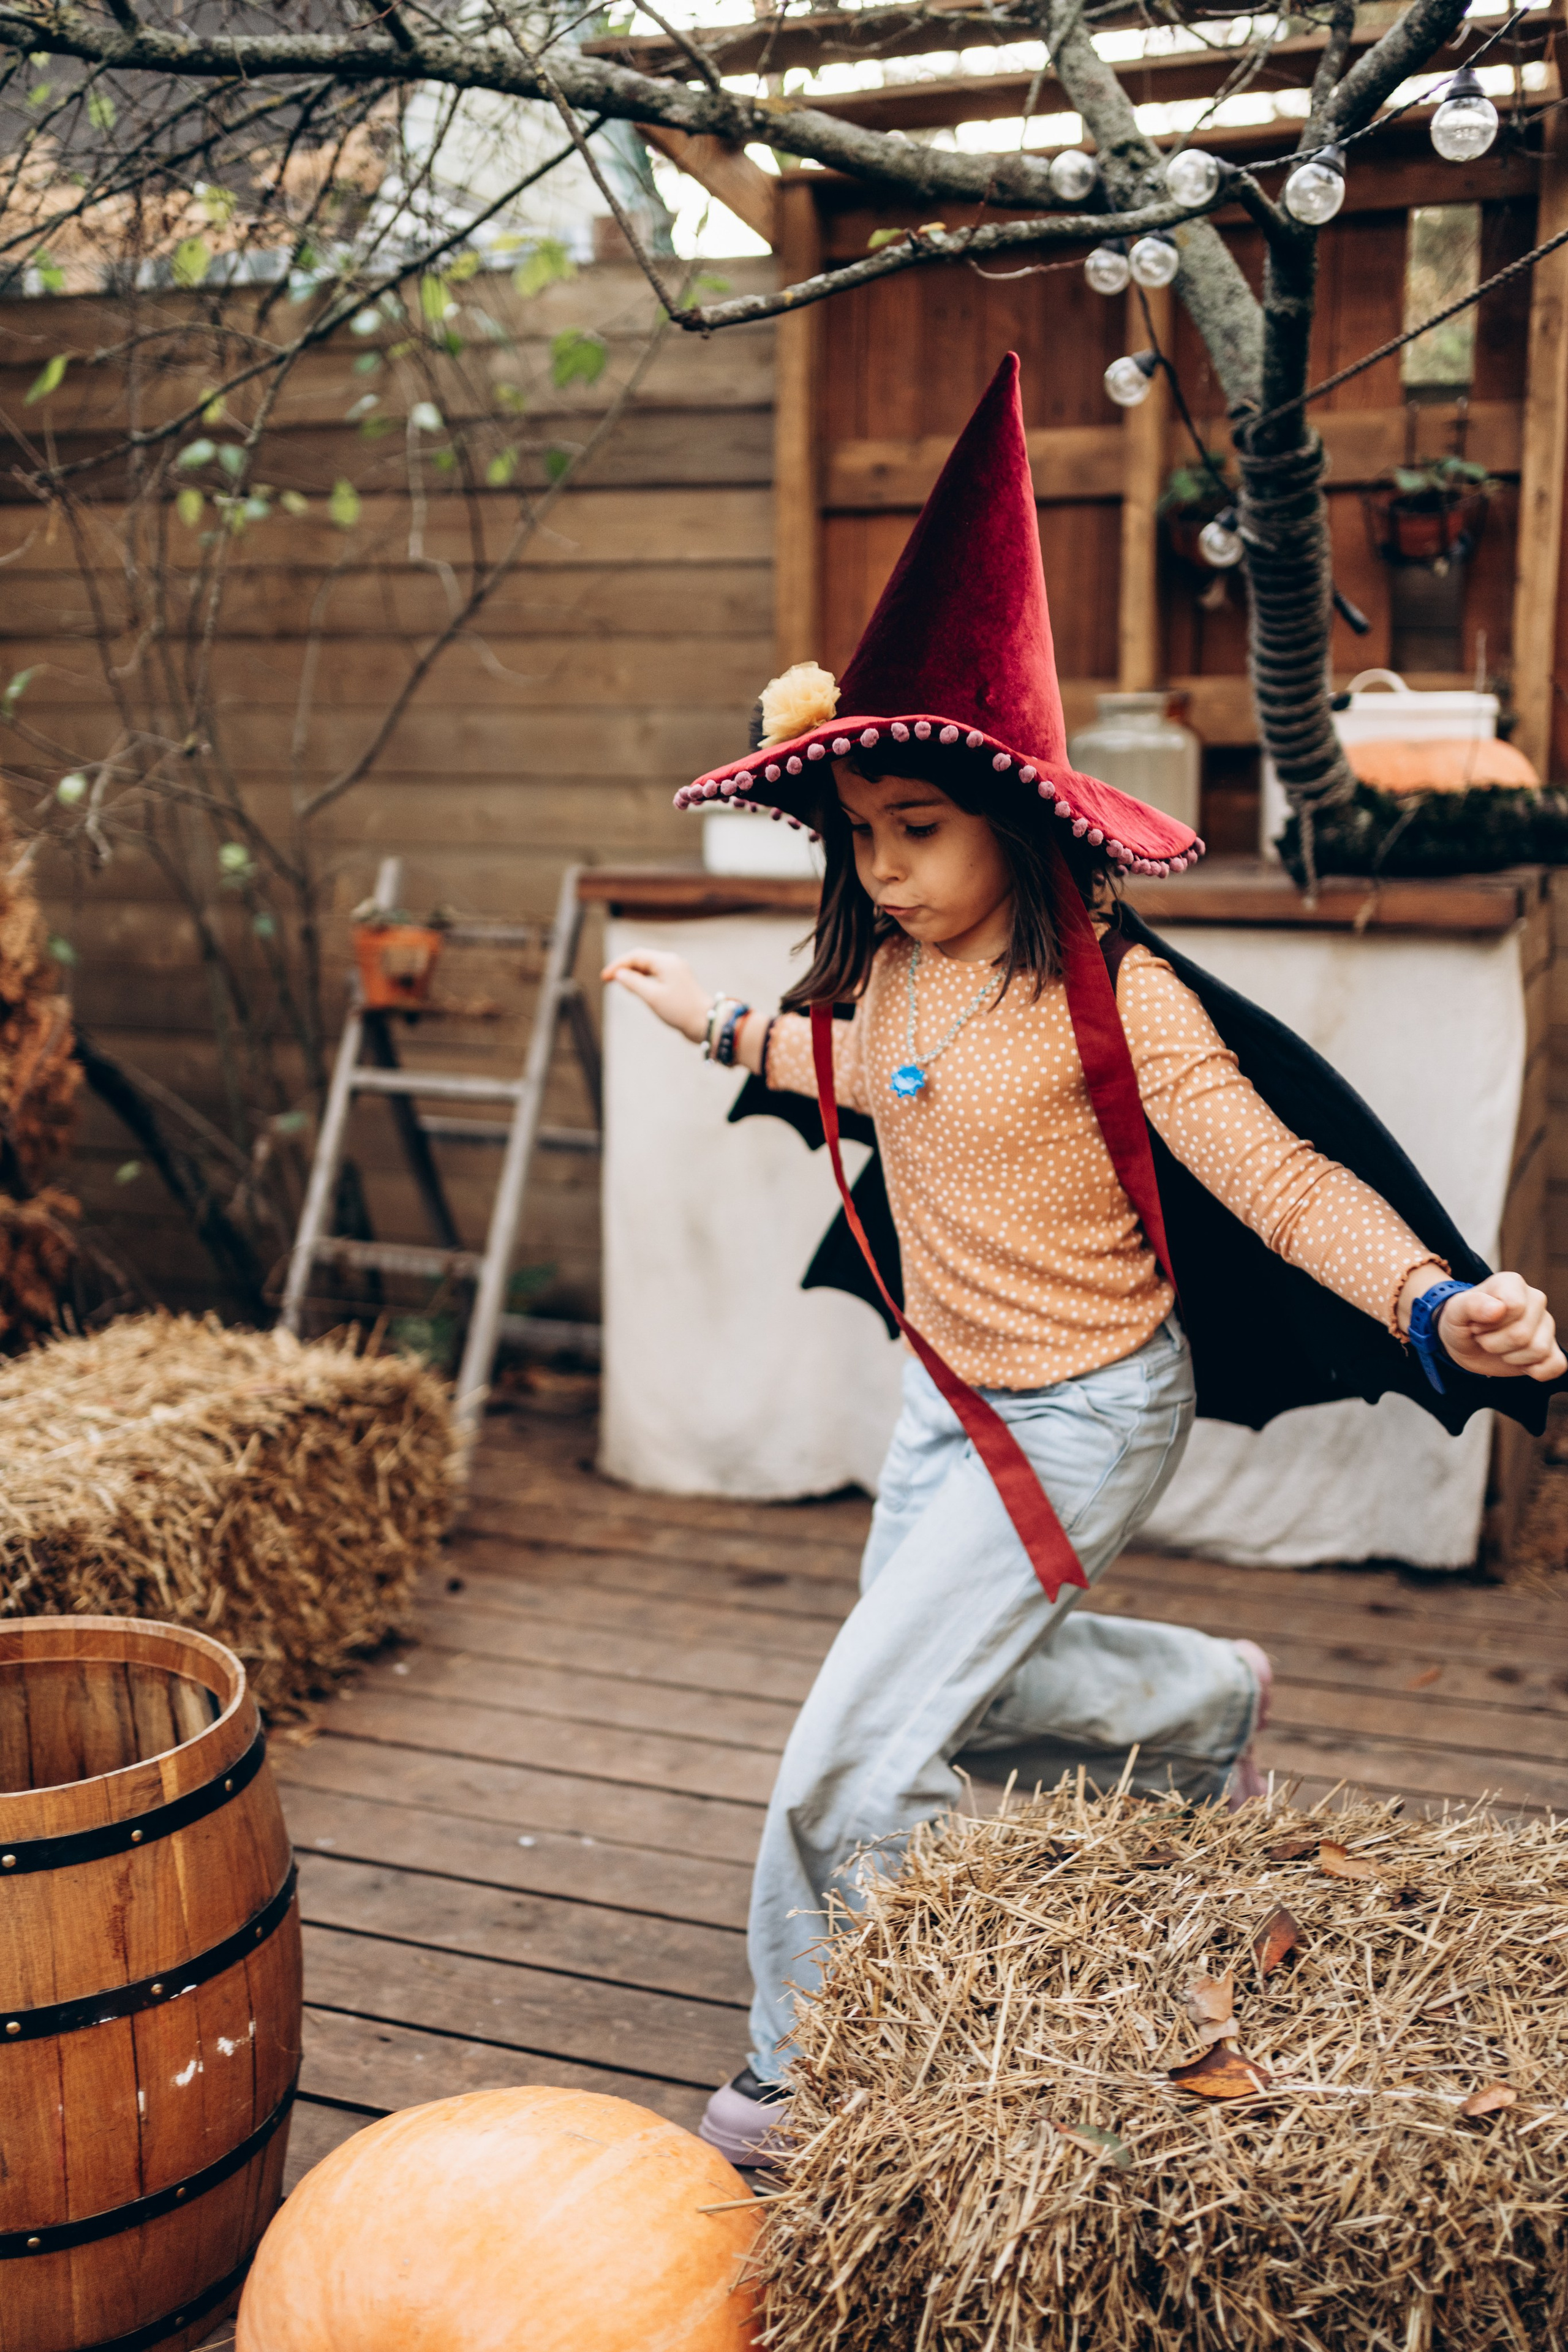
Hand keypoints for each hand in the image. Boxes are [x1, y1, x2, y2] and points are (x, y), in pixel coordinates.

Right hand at [601, 949, 712, 1043]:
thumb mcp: (652, 997)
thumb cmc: (680, 1010)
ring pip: (649, 966)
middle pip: (642, 958)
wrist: (705, 1022)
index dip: (618, 965)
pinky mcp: (679, 981)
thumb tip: (619, 974)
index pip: (635, 956)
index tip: (604, 977)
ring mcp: (677, 971)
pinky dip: (644, 979)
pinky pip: (657, 974)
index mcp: (666, 962)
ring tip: (621, 983)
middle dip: (624, 967)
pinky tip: (638, 987)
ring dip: (633, 973)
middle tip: (608, 979)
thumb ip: (633, 983)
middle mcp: (672, 962)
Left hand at [1423, 1271, 1565, 1382]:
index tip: (1476, 1322)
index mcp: (1512, 1283)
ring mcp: (1547, 1324)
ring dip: (1510, 1357)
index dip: (1488, 1323)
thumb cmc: (1461, 1322)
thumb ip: (1472, 1305)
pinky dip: (1534, 1371)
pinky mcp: (1552, 1349)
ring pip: (1538, 1350)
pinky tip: (1518, 1363)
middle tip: (1484, 1337)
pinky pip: (1556, 1365)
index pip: (1513, 1306)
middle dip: (1494, 1344)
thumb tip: (1498, 1309)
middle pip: (1522, 1334)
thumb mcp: (1454, 1312)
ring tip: (1498, 1347)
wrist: (1466, 1342)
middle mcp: (1535, 1299)